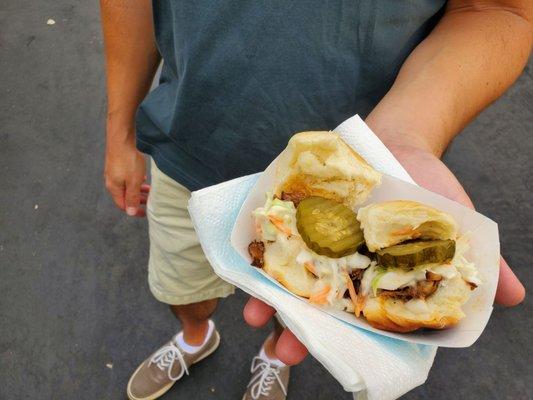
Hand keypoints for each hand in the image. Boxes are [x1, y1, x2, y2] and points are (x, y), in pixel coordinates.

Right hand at [104, 125, 149, 216]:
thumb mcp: (134, 182)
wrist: (121, 138)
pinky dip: (134, 181)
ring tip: (148, 190)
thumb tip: (130, 212)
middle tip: (149, 202)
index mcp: (114, 188)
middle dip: (137, 200)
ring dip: (137, 190)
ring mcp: (113, 172)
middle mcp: (111, 182)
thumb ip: (132, 197)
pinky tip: (142, 178)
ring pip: (126, 186)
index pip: (123, 205)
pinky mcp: (116, 164)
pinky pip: (126, 178)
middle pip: (124, 196)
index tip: (145, 213)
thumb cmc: (128, 160)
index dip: (134, 210)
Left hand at [243, 141, 524, 364]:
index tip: (323, 358)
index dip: (337, 345)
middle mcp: (340, 267)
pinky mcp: (300, 211)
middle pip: (313, 307)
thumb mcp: (457, 224)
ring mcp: (315, 241)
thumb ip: (478, 263)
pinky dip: (260, 249)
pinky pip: (275, 233)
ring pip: (286, 277)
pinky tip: (248, 263)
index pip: (352, 325)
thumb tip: (516, 297)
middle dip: (295, 330)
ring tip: (254, 312)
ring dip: (267, 296)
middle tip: (281, 348)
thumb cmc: (430, 187)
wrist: (402, 138)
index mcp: (374, 281)